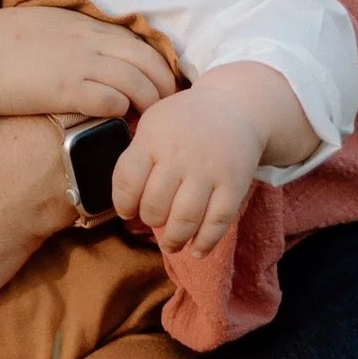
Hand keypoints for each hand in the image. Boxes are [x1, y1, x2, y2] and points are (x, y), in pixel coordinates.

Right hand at [0, 8, 178, 123]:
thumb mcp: (43, 24)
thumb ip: (72, 33)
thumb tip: (89, 49)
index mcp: (85, 25)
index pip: (139, 41)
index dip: (156, 64)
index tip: (159, 84)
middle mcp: (90, 41)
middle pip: (148, 62)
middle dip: (164, 86)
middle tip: (166, 108)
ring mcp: (81, 65)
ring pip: (138, 83)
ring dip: (148, 105)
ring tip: (147, 123)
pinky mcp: (68, 90)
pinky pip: (112, 102)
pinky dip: (122, 114)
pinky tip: (119, 125)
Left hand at [112, 88, 263, 254]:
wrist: (234, 107)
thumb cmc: (184, 121)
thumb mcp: (153, 123)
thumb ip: (137, 156)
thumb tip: (124, 200)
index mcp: (153, 138)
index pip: (128, 180)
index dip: (123, 204)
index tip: (127, 211)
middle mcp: (180, 154)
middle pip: (156, 205)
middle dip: (151, 220)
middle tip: (154, 221)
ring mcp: (208, 170)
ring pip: (185, 218)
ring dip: (174, 240)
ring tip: (171, 244)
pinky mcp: (234, 183)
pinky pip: (218, 221)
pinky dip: (206, 242)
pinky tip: (197, 251)